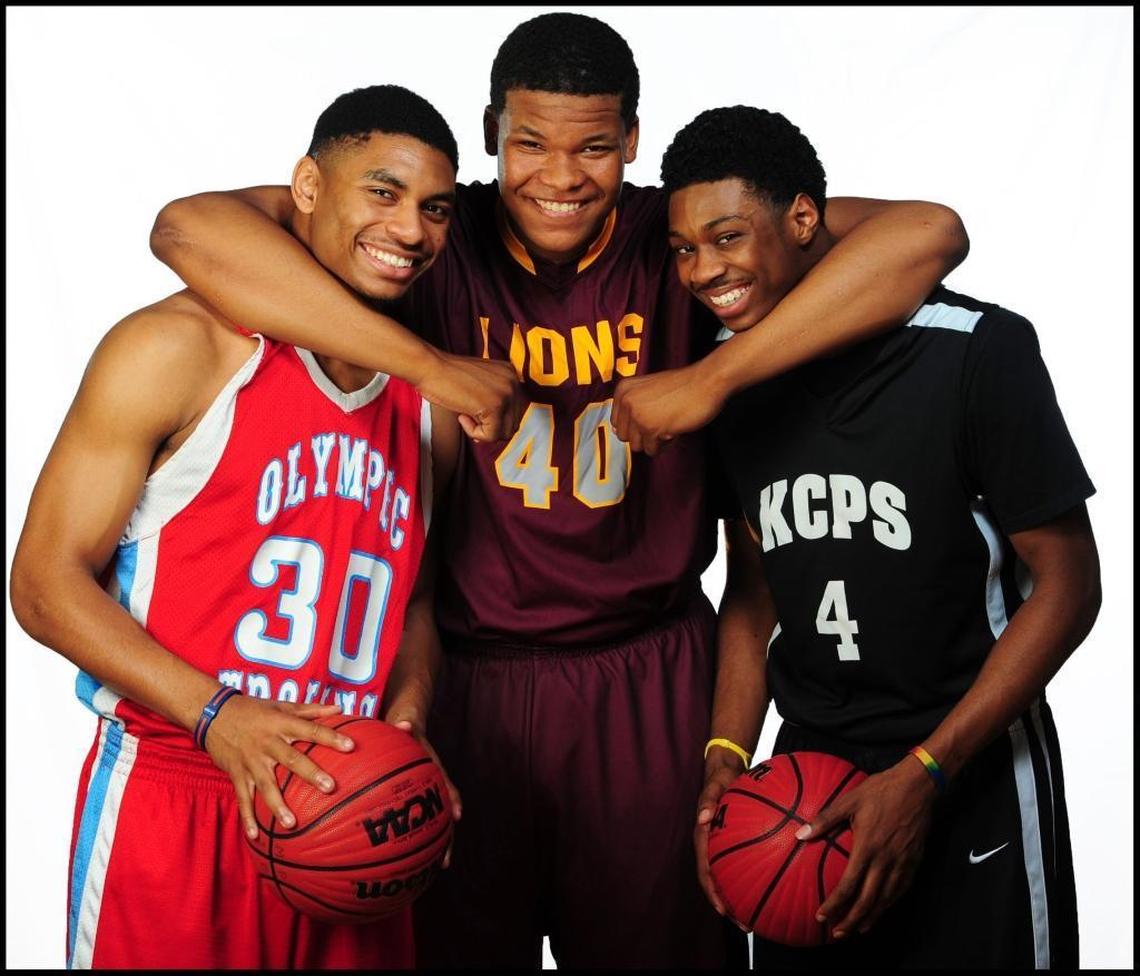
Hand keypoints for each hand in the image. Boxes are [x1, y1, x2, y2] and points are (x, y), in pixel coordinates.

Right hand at [203, 695, 352, 839]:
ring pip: (266, 785)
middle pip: (291, 759)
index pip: (310, 730)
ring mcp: (250, 760)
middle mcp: (267, 743)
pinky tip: (255, 836)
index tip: (351, 746)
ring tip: (292, 823)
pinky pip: (242, 798)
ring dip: (278, 805)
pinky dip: (247, 818)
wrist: (213, 713)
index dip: (331, 737)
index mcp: (281, 724)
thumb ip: (310, 710)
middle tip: (330, 787)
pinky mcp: (236, 774)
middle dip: (311, 773)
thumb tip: (339, 709)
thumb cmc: (253, 709)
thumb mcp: (281, 705)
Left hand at [386, 713, 461, 868]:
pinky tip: (402, 860)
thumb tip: (405, 724)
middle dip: (447, 839)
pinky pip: (415, 821)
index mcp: (434, 769)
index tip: (457, 816)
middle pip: (445, 815)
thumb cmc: (406, 727)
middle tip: (445, 862)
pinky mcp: (413, 800)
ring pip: (434, 823)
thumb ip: (406, 725)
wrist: (408, 726)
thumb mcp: (406, 724)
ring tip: (433, 869)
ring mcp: (426, 795)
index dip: (453, 801)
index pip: (447, 786)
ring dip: (435, 846)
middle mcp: (434, 786)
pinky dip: (413, 838)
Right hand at [414, 349, 522, 442]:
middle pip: (512, 424)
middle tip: (468, 419)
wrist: (430, 367)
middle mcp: (513, 382)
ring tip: (465, 416)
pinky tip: (462, 416)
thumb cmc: (446, 377)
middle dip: (490, 428)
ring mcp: (506, 393)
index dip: (495, 421)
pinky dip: (474, 432)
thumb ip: (493, 400)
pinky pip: (491, 436)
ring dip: (483, 431)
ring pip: (504, 432)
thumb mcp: (479, 384)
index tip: (475, 419)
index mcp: (510, 374)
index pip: (514, 412)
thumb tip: (501, 432)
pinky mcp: (496, 406)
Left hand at [611, 362, 725, 454]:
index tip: (652, 416)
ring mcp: (638, 415)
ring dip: (654, 440)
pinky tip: (674, 428)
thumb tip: (617, 431)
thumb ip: (632, 406)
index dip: (635, 425)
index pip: (616, 423)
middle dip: (643, 434)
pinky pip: (652, 450)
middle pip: (625, 437)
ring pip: (637, 446)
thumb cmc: (682, 385)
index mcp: (623, 390)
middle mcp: (627, 402)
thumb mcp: (648, 389)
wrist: (705, 381)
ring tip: (669, 423)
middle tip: (663, 420)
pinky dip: (665, 444)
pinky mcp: (652, 429)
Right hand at [694, 753, 747, 926]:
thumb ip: (708, 800)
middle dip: (730, 907)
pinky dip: (752, 879)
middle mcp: (711, 848)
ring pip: (729, 879)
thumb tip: (702, 818)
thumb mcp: (714, 786)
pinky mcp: (734, 844)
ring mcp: (722, 848)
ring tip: (757, 918)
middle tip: (746, 925)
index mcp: (703, 838)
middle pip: (717, 884)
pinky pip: (741, 866)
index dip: (712, 892)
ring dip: (740, 899)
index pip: (705, 870)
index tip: (723, 910)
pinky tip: (770, 888)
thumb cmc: (720, 778)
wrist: (726, 770)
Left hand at [795, 757, 936, 938]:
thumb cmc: (879, 791)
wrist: (916, 786)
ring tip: (858, 928)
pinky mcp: (914, 861)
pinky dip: (890, 903)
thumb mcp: (848, 800)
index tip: (822, 916)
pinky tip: (881, 908)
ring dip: (872, 916)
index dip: (835, 903)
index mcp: (867, 847)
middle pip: (869, 900)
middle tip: (838, 933)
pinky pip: (902, 889)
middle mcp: (886, 860)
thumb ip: (825, 820)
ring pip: (887, 899)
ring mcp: (903, 863)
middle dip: (852, 919)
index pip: (849, 884)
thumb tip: (799, 834)